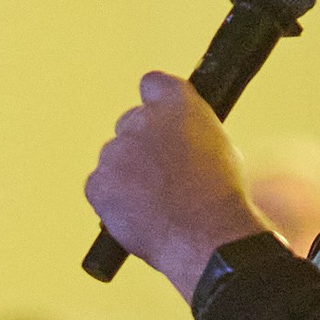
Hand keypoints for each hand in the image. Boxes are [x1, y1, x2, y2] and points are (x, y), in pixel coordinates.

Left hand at [84, 76, 258, 301]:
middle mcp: (142, 120)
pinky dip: (112, 201)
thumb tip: (177, 140)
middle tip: (160, 177)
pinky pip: (99, 187)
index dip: (155, 103)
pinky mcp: (98, 183)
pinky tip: (138, 215)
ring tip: (156, 204)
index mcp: (177, 103)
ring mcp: (116, 151)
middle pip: (129, 124)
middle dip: (140, 146)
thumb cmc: (220, 198)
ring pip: (114, 158)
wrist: (206, 235)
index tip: (159, 120)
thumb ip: (190, 133)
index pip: (153, 84)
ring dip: (127, 176)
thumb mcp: (220, 148)